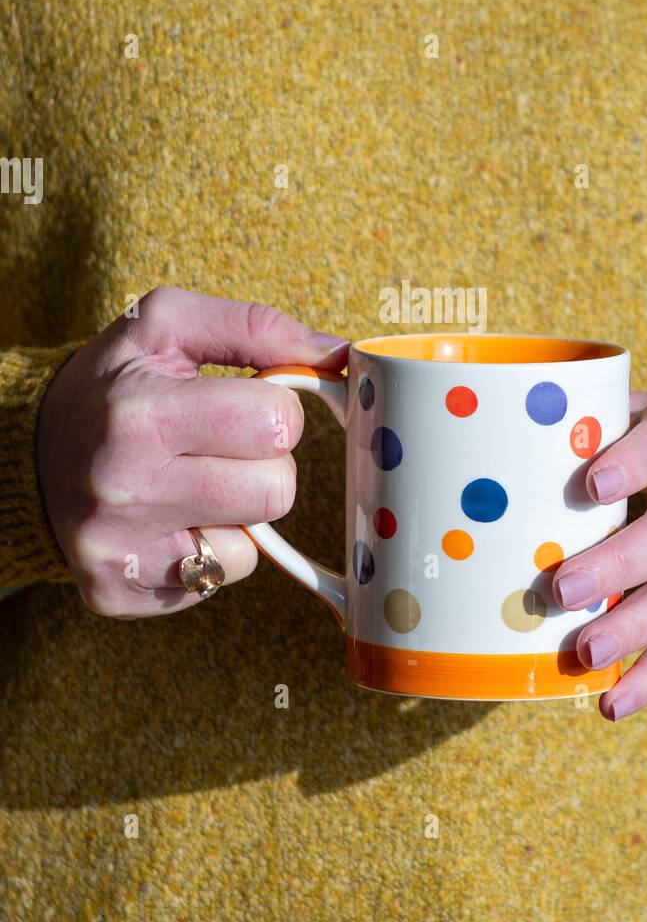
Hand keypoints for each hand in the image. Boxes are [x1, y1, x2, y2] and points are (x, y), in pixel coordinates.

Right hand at [36, 286, 347, 617]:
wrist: (28, 450)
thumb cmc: (112, 382)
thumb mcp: (167, 326)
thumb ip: (259, 329)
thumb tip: (341, 356)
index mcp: (139, 415)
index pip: (275, 423)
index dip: (277, 409)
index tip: (246, 404)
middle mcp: (124, 491)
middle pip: (275, 491)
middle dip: (265, 463)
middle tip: (221, 446)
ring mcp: (120, 552)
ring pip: (251, 548)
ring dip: (239, 513)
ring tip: (190, 482)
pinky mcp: (119, 595)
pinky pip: (216, 582)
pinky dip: (208, 550)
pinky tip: (169, 519)